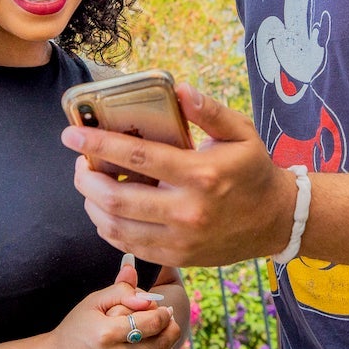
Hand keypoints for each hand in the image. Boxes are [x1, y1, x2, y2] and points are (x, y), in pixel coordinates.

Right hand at [43, 265, 181, 348]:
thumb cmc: (74, 330)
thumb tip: (148, 295)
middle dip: (172, 330)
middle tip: (170, 324)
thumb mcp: (92, 303)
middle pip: (161, 345)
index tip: (165, 311)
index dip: (164, 315)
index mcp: (106, 334)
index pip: (153, 323)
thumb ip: (121, 291)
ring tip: (161, 341)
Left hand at [62, 82, 297, 267]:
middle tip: (77, 163)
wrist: (277, 220)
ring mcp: (181, 240)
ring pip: (116, 227)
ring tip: (89, 184)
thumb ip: (208, 110)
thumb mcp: (239, 132)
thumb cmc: (254, 170)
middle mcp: (187, 211)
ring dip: (92, 204)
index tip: (71, 135)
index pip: (137, 158)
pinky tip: (105, 209)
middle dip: (85, 178)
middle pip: (116, 198)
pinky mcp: (178, 258)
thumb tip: (179, 90)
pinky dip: (108, 227)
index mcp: (200, 175)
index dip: (98, 144)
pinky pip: (129, 246)